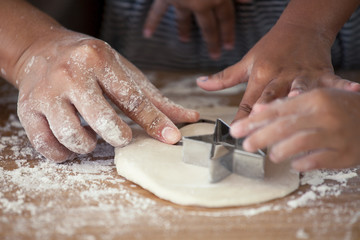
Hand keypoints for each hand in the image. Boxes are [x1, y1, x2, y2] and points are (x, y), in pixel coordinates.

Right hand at [14, 30, 198, 161]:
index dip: (154, 122)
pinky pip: (47, 146)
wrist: (41, 49)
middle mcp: (70, 74)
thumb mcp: (122, 70)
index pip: (132, 98)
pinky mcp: (27, 109)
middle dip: (118, 136)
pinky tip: (72, 143)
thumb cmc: (89, 62)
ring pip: (73, 137)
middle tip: (122, 136)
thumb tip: (189, 117)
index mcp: (98, 60)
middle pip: (102, 120)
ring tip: (92, 136)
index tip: (171, 139)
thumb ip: (153, 99)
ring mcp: (47, 93)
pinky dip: (63, 153)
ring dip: (88, 145)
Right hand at [143, 0, 246, 58]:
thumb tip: (247, 1)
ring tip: (184, 40)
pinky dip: (151, 22)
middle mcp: (200, 4)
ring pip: (184, 20)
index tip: (229, 47)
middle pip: (208, 26)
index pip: (226, 19)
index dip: (228, 32)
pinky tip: (147, 34)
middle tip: (213, 55)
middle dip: (211, 41)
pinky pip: (157, 12)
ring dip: (184, 30)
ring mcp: (181, 2)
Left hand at [197, 21, 359, 119]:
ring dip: (297, 100)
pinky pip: (332, 80)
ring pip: (298, 89)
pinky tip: (353, 92)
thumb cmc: (271, 48)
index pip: (248, 100)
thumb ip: (223, 78)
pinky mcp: (321, 71)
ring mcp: (301, 73)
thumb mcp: (246, 61)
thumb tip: (199, 84)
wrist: (300, 27)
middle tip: (260, 135)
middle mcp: (280, 75)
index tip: (237, 135)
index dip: (242, 118)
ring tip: (298, 112)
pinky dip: (342, 86)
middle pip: (270, 99)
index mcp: (261, 74)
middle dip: (264, 116)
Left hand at [230, 88, 359, 170]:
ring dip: (282, 150)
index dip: (254, 121)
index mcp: (314, 97)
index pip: (277, 109)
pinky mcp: (346, 152)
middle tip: (246, 145)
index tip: (236, 129)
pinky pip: (321, 160)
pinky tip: (295, 164)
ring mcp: (337, 133)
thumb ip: (286, 105)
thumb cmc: (339, 105)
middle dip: (261, 136)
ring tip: (271, 155)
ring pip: (303, 142)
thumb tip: (257, 110)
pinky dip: (305, 162)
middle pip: (286, 125)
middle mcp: (325, 113)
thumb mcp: (313, 98)